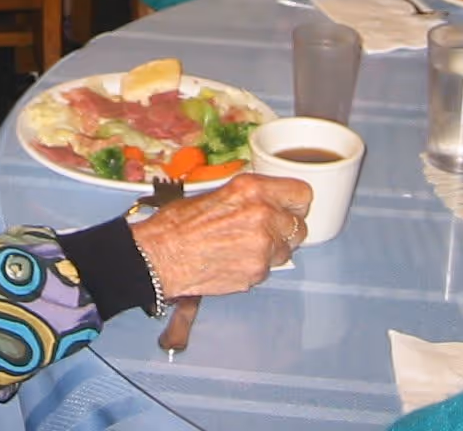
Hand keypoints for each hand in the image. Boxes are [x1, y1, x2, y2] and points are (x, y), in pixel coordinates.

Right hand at [131, 173, 311, 297]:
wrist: (160, 255)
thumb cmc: (178, 223)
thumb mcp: (216, 193)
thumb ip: (250, 197)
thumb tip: (268, 201)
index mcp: (252, 189)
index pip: (302, 193)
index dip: (295, 202)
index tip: (290, 207)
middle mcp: (263, 215)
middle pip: (300, 226)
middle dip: (285, 229)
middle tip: (265, 230)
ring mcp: (263, 247)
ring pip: (287, 250)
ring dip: (273, 249)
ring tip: (244, 246)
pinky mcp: (257, 273)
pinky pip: (269, 268)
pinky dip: (257, 266)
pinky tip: (234, 259)